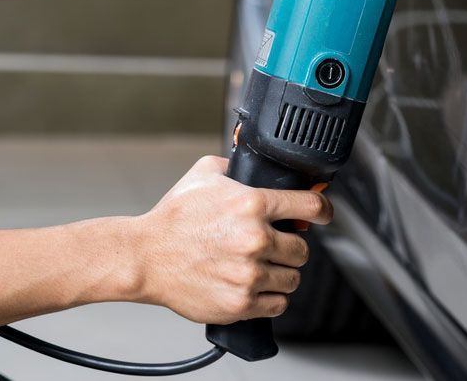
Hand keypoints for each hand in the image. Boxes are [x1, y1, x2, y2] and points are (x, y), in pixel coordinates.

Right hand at [130, 155, 332, 323]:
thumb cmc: (171, 219)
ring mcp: (249, 274)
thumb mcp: (203, 175)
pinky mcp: (240, 303)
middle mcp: (255, 239)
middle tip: (274, 247)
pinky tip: (257, 288)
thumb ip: (233, 166)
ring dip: (281, 274)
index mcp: (253, 205)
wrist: (143, 258)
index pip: (311, 206)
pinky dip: (271, 298)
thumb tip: (251, 162)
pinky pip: (278, 304)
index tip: (323, 215)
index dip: (323, 210)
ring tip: (261, 268)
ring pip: (293, 278)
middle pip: (303, 249)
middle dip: (291, 248)